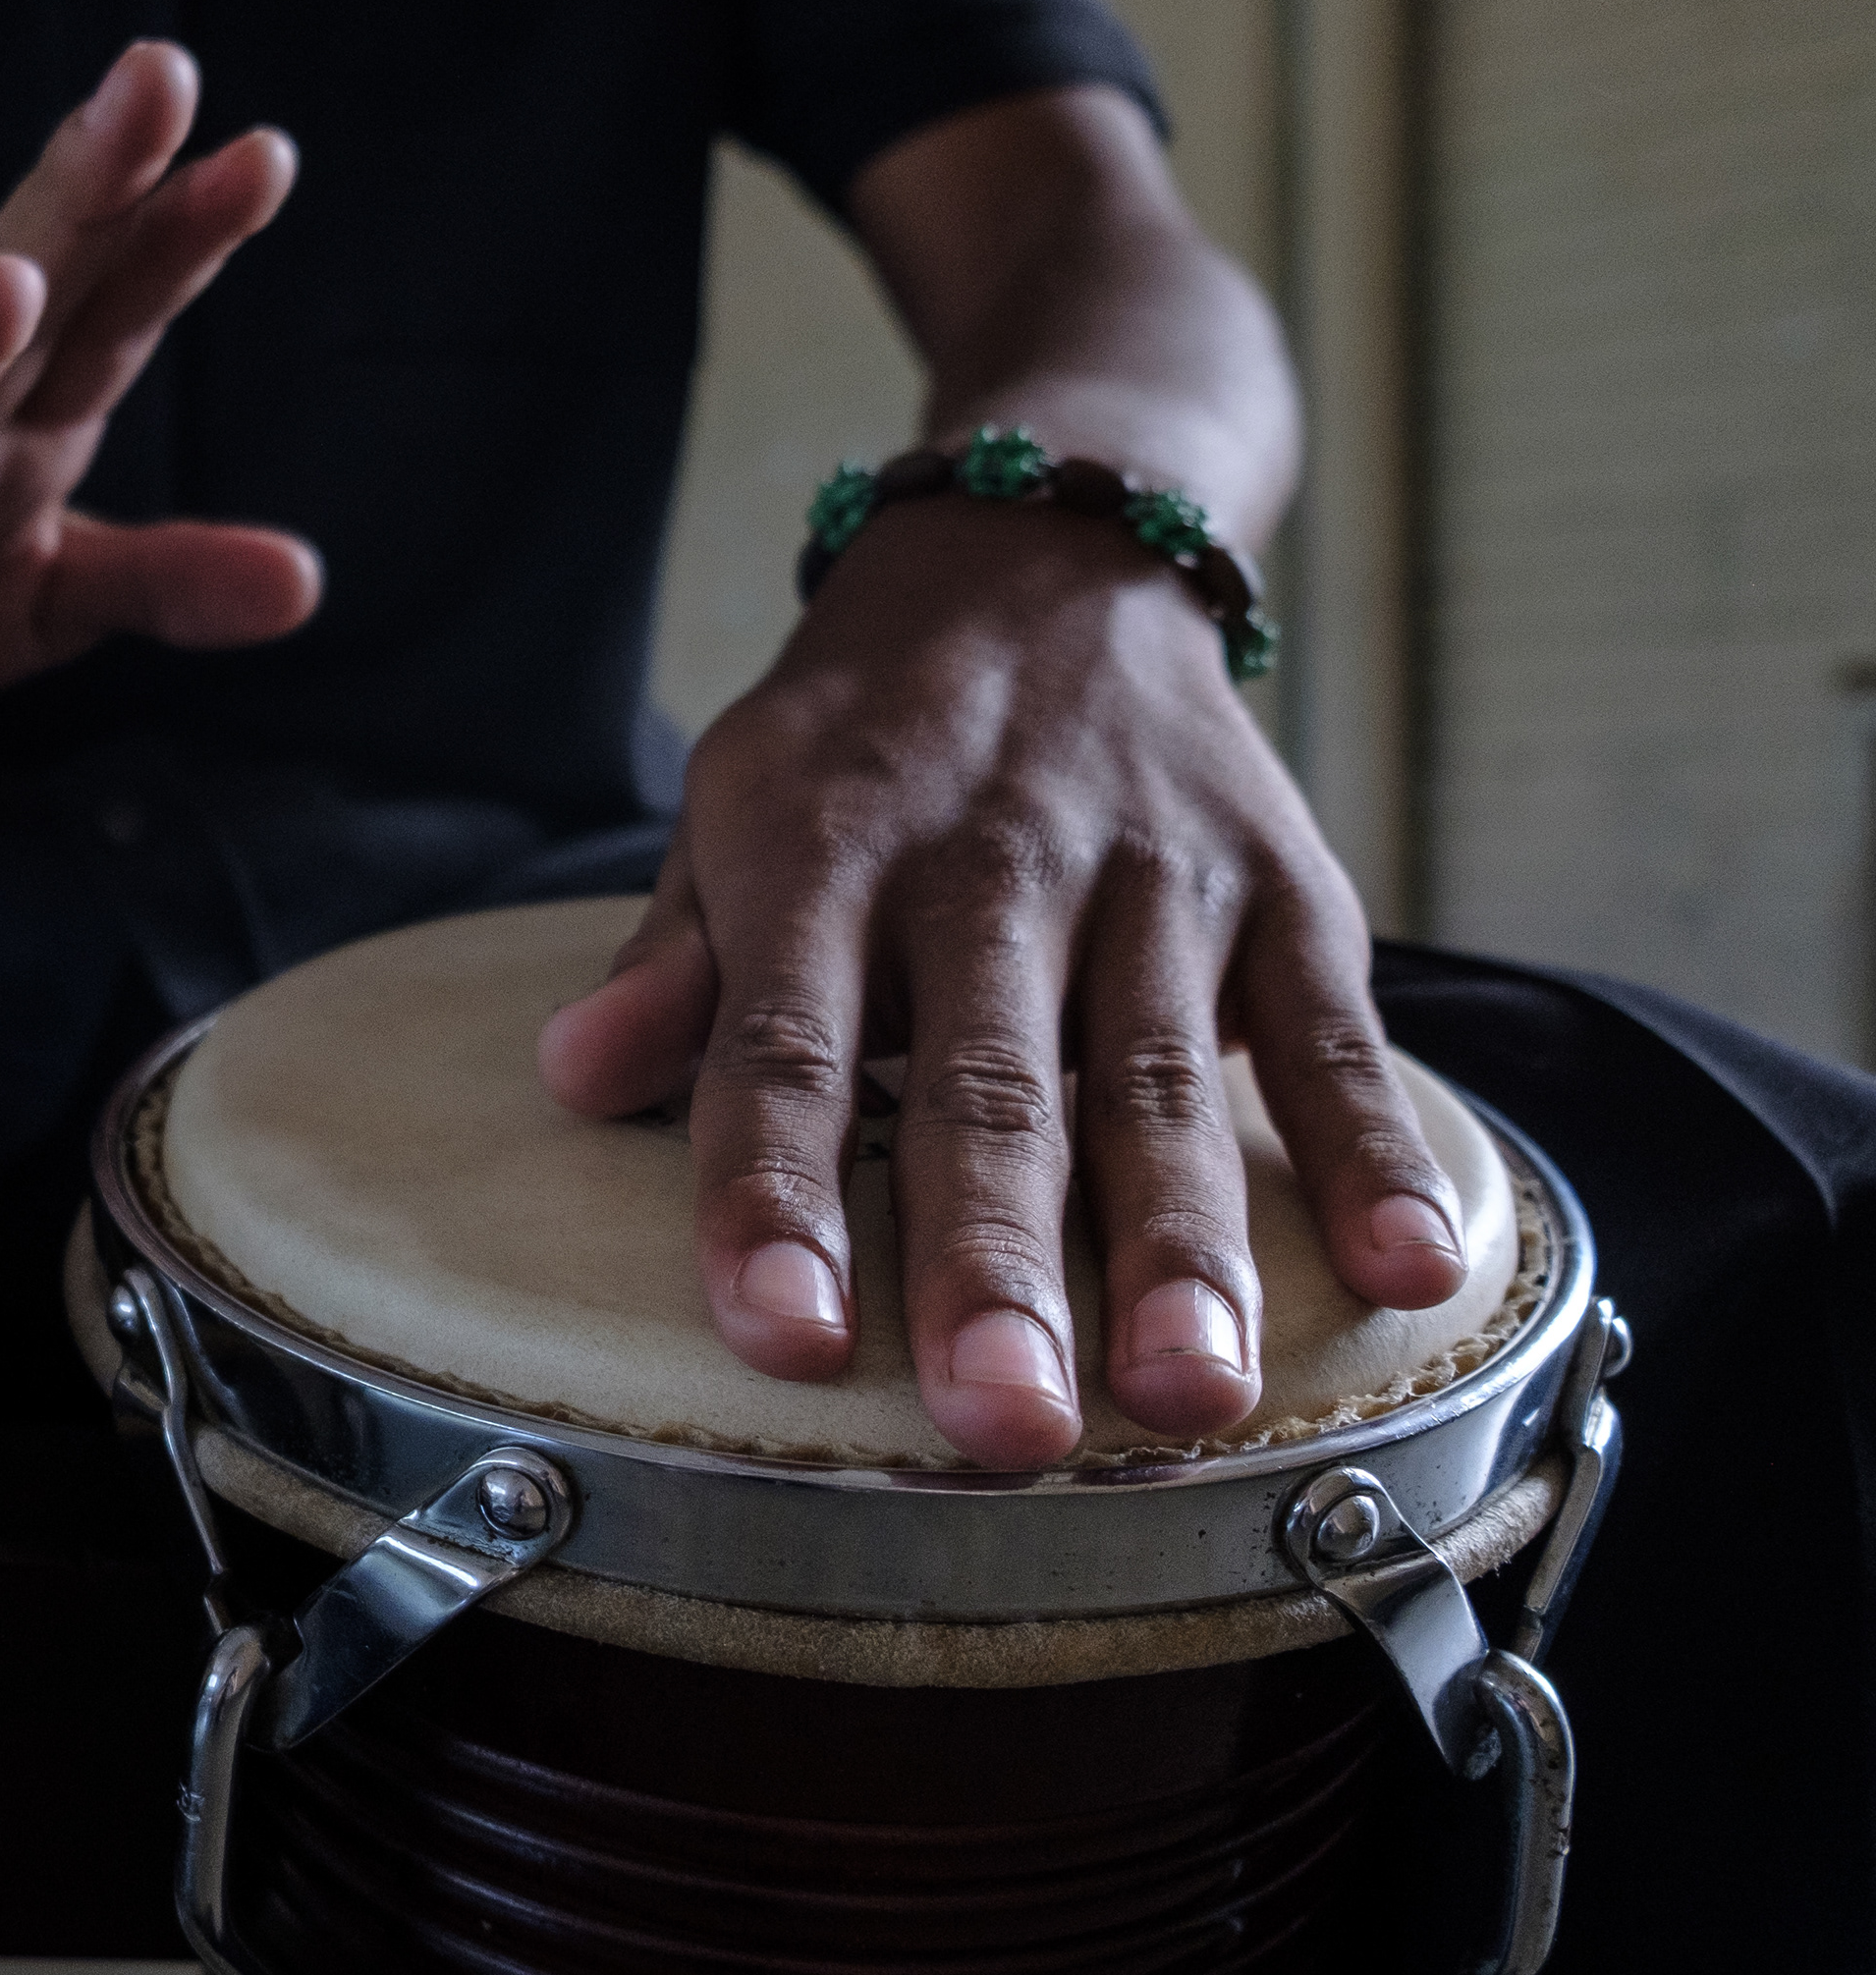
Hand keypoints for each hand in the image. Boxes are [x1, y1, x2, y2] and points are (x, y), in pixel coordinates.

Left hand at [535, 498, 1469, 1465]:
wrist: (1045, 551)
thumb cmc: (863, 737)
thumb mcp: (734, 809)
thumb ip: (676, 962)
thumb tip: (572, 1074)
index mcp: (823, 851)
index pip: (783, 1041)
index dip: (776, 1193)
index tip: (783, 1334)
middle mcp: (985, 863)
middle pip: (985, 1087)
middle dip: (994, 1264)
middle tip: (1003, 1424)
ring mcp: (1146, 872)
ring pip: (1156, 1077)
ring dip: (1179, 1246)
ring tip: (1187, 1398)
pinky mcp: (1281, 880)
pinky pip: (1332, 1028)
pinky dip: (1373, 1148)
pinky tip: (1402, 1269)